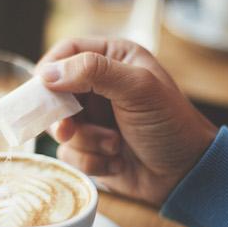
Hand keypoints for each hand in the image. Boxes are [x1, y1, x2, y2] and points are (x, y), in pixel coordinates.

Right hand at [36, 37, 217, 205]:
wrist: (186, 174)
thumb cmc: (170, 125)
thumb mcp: (137, 88)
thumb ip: (93, 72)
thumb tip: (47, 74)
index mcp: (114, 59)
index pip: (68, 51)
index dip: (51, 69)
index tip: (42, 89)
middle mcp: (101, 86)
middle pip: (55, 92)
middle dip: (64, 115)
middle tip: (69, 128)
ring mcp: (94, 118)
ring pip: (61, 127)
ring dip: (86, 141)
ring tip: (114, 145)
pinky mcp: (91, 147)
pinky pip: (70, 153)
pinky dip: (91, 160)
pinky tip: (116, 161)